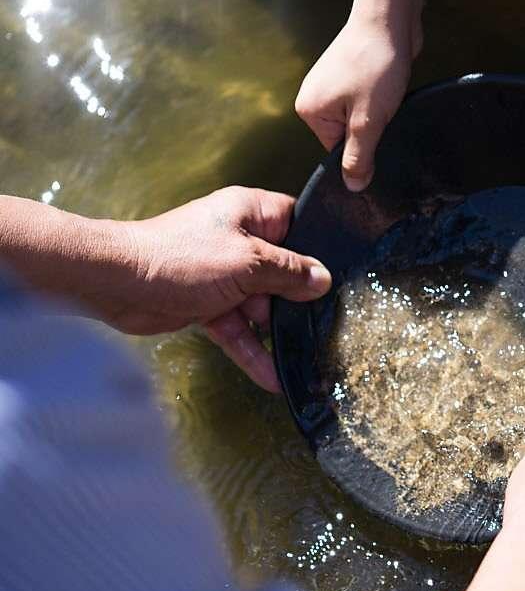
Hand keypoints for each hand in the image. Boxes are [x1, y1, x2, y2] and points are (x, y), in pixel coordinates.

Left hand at [117, 187, 330, 391]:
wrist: (117, 284)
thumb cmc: (179, 258)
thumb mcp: (248, 263)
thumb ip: (289, 273)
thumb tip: (322, 279)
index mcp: (252, 213)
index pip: (299, 223)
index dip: (319, 246)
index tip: (342, 272)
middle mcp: (241, 240)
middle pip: (285, 271)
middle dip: (301, 299)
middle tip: (327, 323)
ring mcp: (225, 274)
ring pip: (263, 305)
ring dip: (278, 332)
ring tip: (306, 359)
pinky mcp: (209, 303)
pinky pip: (239, 328)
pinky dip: (252, 351)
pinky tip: (272, 377)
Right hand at [295, 16, 416, 190]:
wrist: (390, 18)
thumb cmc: (376, 66)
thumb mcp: (368, 121)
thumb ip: (359, 157)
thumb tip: (353, 188)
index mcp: (309, 110)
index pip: (336, 151)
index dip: (361, 149)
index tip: (378, 136)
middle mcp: (315, 98)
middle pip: (347, 136)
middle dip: (371, 131)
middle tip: (385, 113)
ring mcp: (333, 84)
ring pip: (359, 119)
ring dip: (379, 115)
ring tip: (388, 98)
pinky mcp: (353, 75)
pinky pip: (366, 103)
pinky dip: (381, 101)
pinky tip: (390, 89)